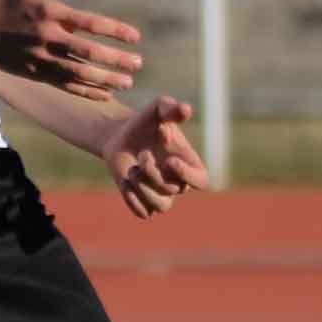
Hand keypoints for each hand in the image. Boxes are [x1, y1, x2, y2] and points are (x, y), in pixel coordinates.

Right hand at [0, 0, 143, 98]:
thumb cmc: (7, 3)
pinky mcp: (35, 74)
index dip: (116, 31)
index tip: (135, 37)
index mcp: (51, 14)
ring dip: (106, 79)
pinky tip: (104, 93)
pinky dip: (86, 91)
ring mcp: (41, 58)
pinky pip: (65, 85)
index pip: (91, 23)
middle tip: (138, 64)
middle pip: (89, 52)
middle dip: (117, 60)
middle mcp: (48, 38)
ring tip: (127, 82)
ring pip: (79, 73)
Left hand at [105, 95, 213, 220]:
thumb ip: (171, 108)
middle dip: (154, 173)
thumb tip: (186, 109)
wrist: (120, 137)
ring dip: (143, 187)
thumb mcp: (157, 109)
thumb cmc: (145, 123)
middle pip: (173, 190)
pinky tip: (125, 182)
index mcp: (189, 163)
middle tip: (142, 155)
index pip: (201, 180)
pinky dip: (132, 198)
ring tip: (132, 170)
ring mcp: (162, 196)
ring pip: (160, 206)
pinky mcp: (144, 204)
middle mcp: (178, 183)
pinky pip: (143, 213)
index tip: (169, 161)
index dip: (188, 175)